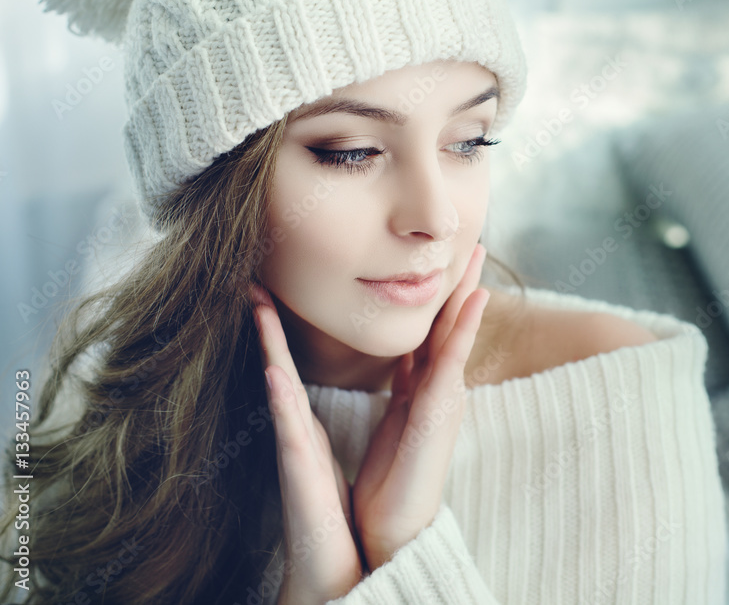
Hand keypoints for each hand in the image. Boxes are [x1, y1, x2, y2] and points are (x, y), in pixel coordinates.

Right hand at [251, 283, 363, 603]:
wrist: (335, 559)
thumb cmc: (337, 506)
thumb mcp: (339, 452)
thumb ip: (342, 416)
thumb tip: (365, 385)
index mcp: (310, 420)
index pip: (300, 363)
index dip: (285, 329)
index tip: (273, 291)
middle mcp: (297, 425)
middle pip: (279, 364)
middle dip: (267, 323)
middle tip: (252, 282)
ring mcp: (294, 442)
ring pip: (279, 383)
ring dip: (267, 345)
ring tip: (256, 305)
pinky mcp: (298, 465)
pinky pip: (289, 425)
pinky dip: (280, 397)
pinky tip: (272, 370)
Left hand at [351, 243, 490, 570]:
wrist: (395, 523)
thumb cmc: (393, 477)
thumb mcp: (397, 419)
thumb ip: (401, 386)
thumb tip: (404, 361)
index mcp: (425, 389)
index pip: (436, 334)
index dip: (445, 299)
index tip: (450, 266)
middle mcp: (441, 389)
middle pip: (452, 326)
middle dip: (463, 286)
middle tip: (475, 245)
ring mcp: (446, 398)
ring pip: (457, 335)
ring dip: (468, 295)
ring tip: (478, 257)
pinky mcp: (441, 409)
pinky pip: (454, 359)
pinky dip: (466, 328)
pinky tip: (475, 299)